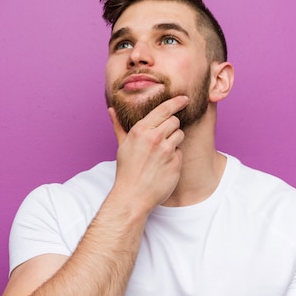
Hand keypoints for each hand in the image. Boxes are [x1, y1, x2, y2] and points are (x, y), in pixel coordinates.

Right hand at [108, 95, 188, 214]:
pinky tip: (163, 165)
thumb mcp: (122, 145)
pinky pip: (180, 153)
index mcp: (141, 130)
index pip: (164, 109)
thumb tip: (111, 110)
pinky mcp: (175, 163)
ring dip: (174, 141)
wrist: (133, 196)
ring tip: (161, 152)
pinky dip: (174, 157)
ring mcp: (166, 151)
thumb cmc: (126, 170)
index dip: (176, 102)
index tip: (184, 98)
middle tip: (163, 137)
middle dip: (171, 126)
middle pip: (174, 121)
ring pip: (180, 135)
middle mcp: (154, 138)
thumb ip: (119, 125)